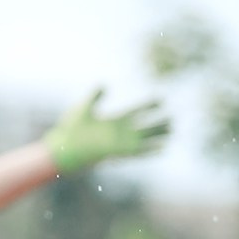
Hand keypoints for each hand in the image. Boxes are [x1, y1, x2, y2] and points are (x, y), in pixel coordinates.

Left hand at [44, 89, 169, 173]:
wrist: (65, 148)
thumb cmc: (71, 130)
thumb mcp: (83, 107)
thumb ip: (95, 96)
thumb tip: (104, 84)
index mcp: (113, 121)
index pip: (135, 111)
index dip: (148, 106)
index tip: (161, 99)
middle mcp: (119, 133)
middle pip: (144, 126)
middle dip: (158, 123)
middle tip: (173, 120)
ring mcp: (119, 143)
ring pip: (144, 139)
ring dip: (158, 136)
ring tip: (173, 133)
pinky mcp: (118, 153)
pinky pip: (138, 152)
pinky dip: (150, 151)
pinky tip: (162, 148)